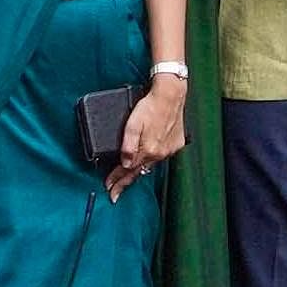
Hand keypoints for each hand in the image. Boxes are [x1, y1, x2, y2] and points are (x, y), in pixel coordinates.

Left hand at [110, 76, 189, 200]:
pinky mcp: (176, 143)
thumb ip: (128, 146)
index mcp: (148, 150)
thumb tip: (125, 164)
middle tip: (115, 191)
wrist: (170, 95)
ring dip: (139, 170)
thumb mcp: (132, 125)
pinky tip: (148, 158)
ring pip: (151, 164)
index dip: (117, 180)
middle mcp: (160, 153)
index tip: (110, 190)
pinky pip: (162, 155)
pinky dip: (153, 158)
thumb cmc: (150, 106)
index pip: (129, 171)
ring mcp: (169, 149)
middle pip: (139, 171)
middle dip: (126, 181)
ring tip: (128, 178)